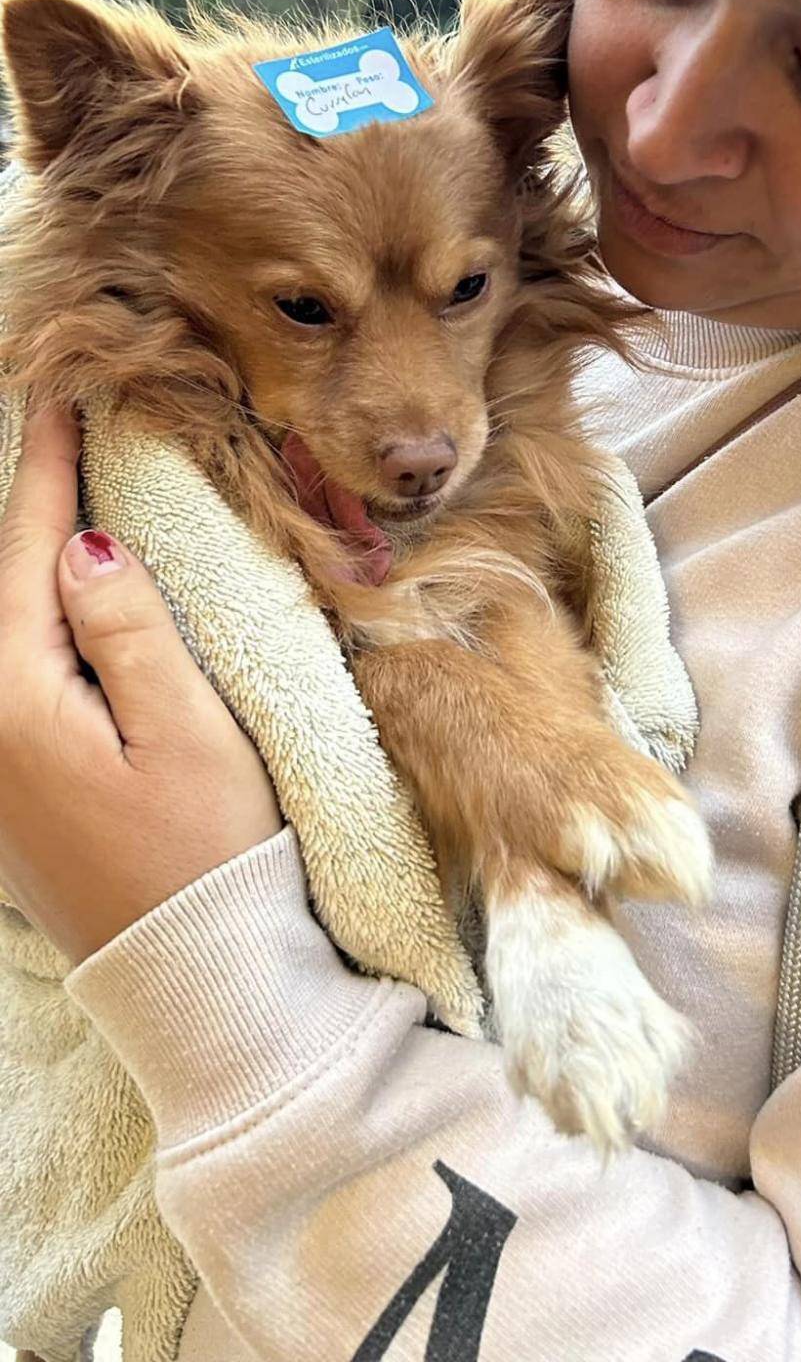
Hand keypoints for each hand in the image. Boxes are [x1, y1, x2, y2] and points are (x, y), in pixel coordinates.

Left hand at [0, 405, 282, 963]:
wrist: (190, 978)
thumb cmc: (205, 855)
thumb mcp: (185, 732)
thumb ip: (128, 629)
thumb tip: (82, 544)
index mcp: (19, 701)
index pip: (28, 554)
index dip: (47, 470)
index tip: (60, 397)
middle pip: (2, 585)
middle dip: (29, 503)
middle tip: (59, 424)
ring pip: (5, 625)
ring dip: (32, 558)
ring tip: (64, 492)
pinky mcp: (15, 788)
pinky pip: (14, 669)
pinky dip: (36, 614)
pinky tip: (64, 593)